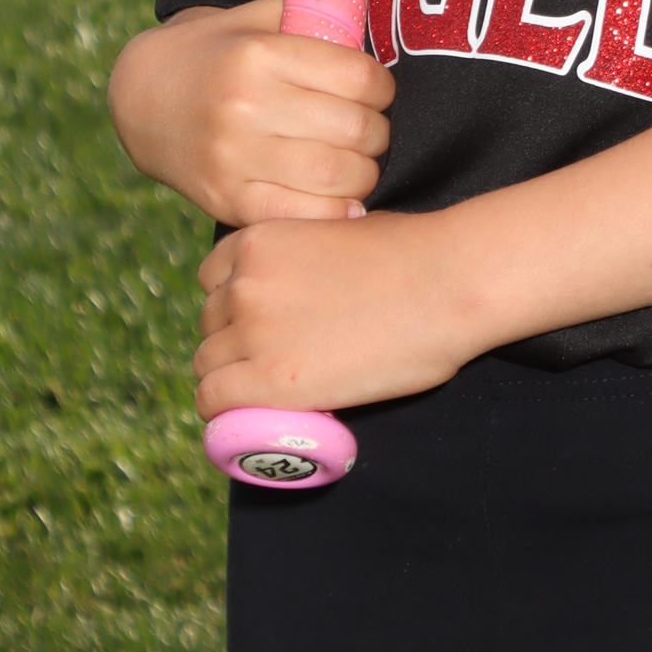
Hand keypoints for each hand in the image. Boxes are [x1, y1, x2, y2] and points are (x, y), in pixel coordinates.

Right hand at [107, 0, 392, 224]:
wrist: (141, 98)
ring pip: (336, 177)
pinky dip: (335, 212)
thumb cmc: (214, 52)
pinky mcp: (226, 200)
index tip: (377, 92)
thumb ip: (310, 18)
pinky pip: (301, 215)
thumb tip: (374, 34)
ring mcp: (234, 158)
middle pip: (355, 129)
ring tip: (357, 162)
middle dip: (378, 132)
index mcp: (259, 55)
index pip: (358, 78)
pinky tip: (341, 199)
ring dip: (364, 173)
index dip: (383, 88)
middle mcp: (246, 106)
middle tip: (372, 131)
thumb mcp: (254, 19)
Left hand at [194, 212, 482, 419]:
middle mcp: (244, 283)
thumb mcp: (339, 230)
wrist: (444, 284)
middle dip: (232, 341)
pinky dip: (221, 414)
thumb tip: (310, 272)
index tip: (253, 323)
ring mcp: (253, 332)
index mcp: (260, 240)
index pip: (212, 279)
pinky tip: (240, 420)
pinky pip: (214, 402)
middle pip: (209, 323)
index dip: (231, 303)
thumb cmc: (411, 254)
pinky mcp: (271, 381)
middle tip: (267, 361)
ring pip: (207, 365)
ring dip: (228, 379)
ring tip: (261, 395)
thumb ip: (306, 251)